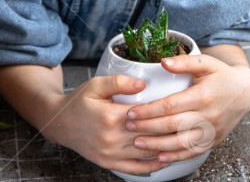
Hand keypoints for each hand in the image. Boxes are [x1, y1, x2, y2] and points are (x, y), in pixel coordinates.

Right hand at [43, 74, 173, 174]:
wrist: (58, 123)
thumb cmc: (79, 101)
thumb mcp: (96, 84)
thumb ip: (120, 81)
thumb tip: (144, 83)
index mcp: (111, 116)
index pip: (146, 115)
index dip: (166, 111)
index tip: (183, 106)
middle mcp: (111, 137)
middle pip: (149, 135)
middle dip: (171, 130)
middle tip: (191, 124)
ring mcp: (110, 153)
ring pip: (145, 153)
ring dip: (166, 149)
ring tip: (184, 141)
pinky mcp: (108, 163)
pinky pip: (134, 168)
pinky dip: (152, 166)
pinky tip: (165, 159)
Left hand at [123, 48, 249, 163]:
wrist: (245, 92)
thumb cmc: (221, 75)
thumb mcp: (206, 62)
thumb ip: (184, 62)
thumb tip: (163, 62)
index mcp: (203, 95)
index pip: (171, 105)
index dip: (149, 110)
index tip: (132, 112)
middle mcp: (208, 116)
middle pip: (172, 125)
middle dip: (148, 128)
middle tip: (128, 126)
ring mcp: (212, 131)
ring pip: (181, 143)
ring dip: (157, 145)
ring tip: (138, 143)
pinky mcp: (214, 141)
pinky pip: (192, 152)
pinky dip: (175, 156)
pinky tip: (159, 157)